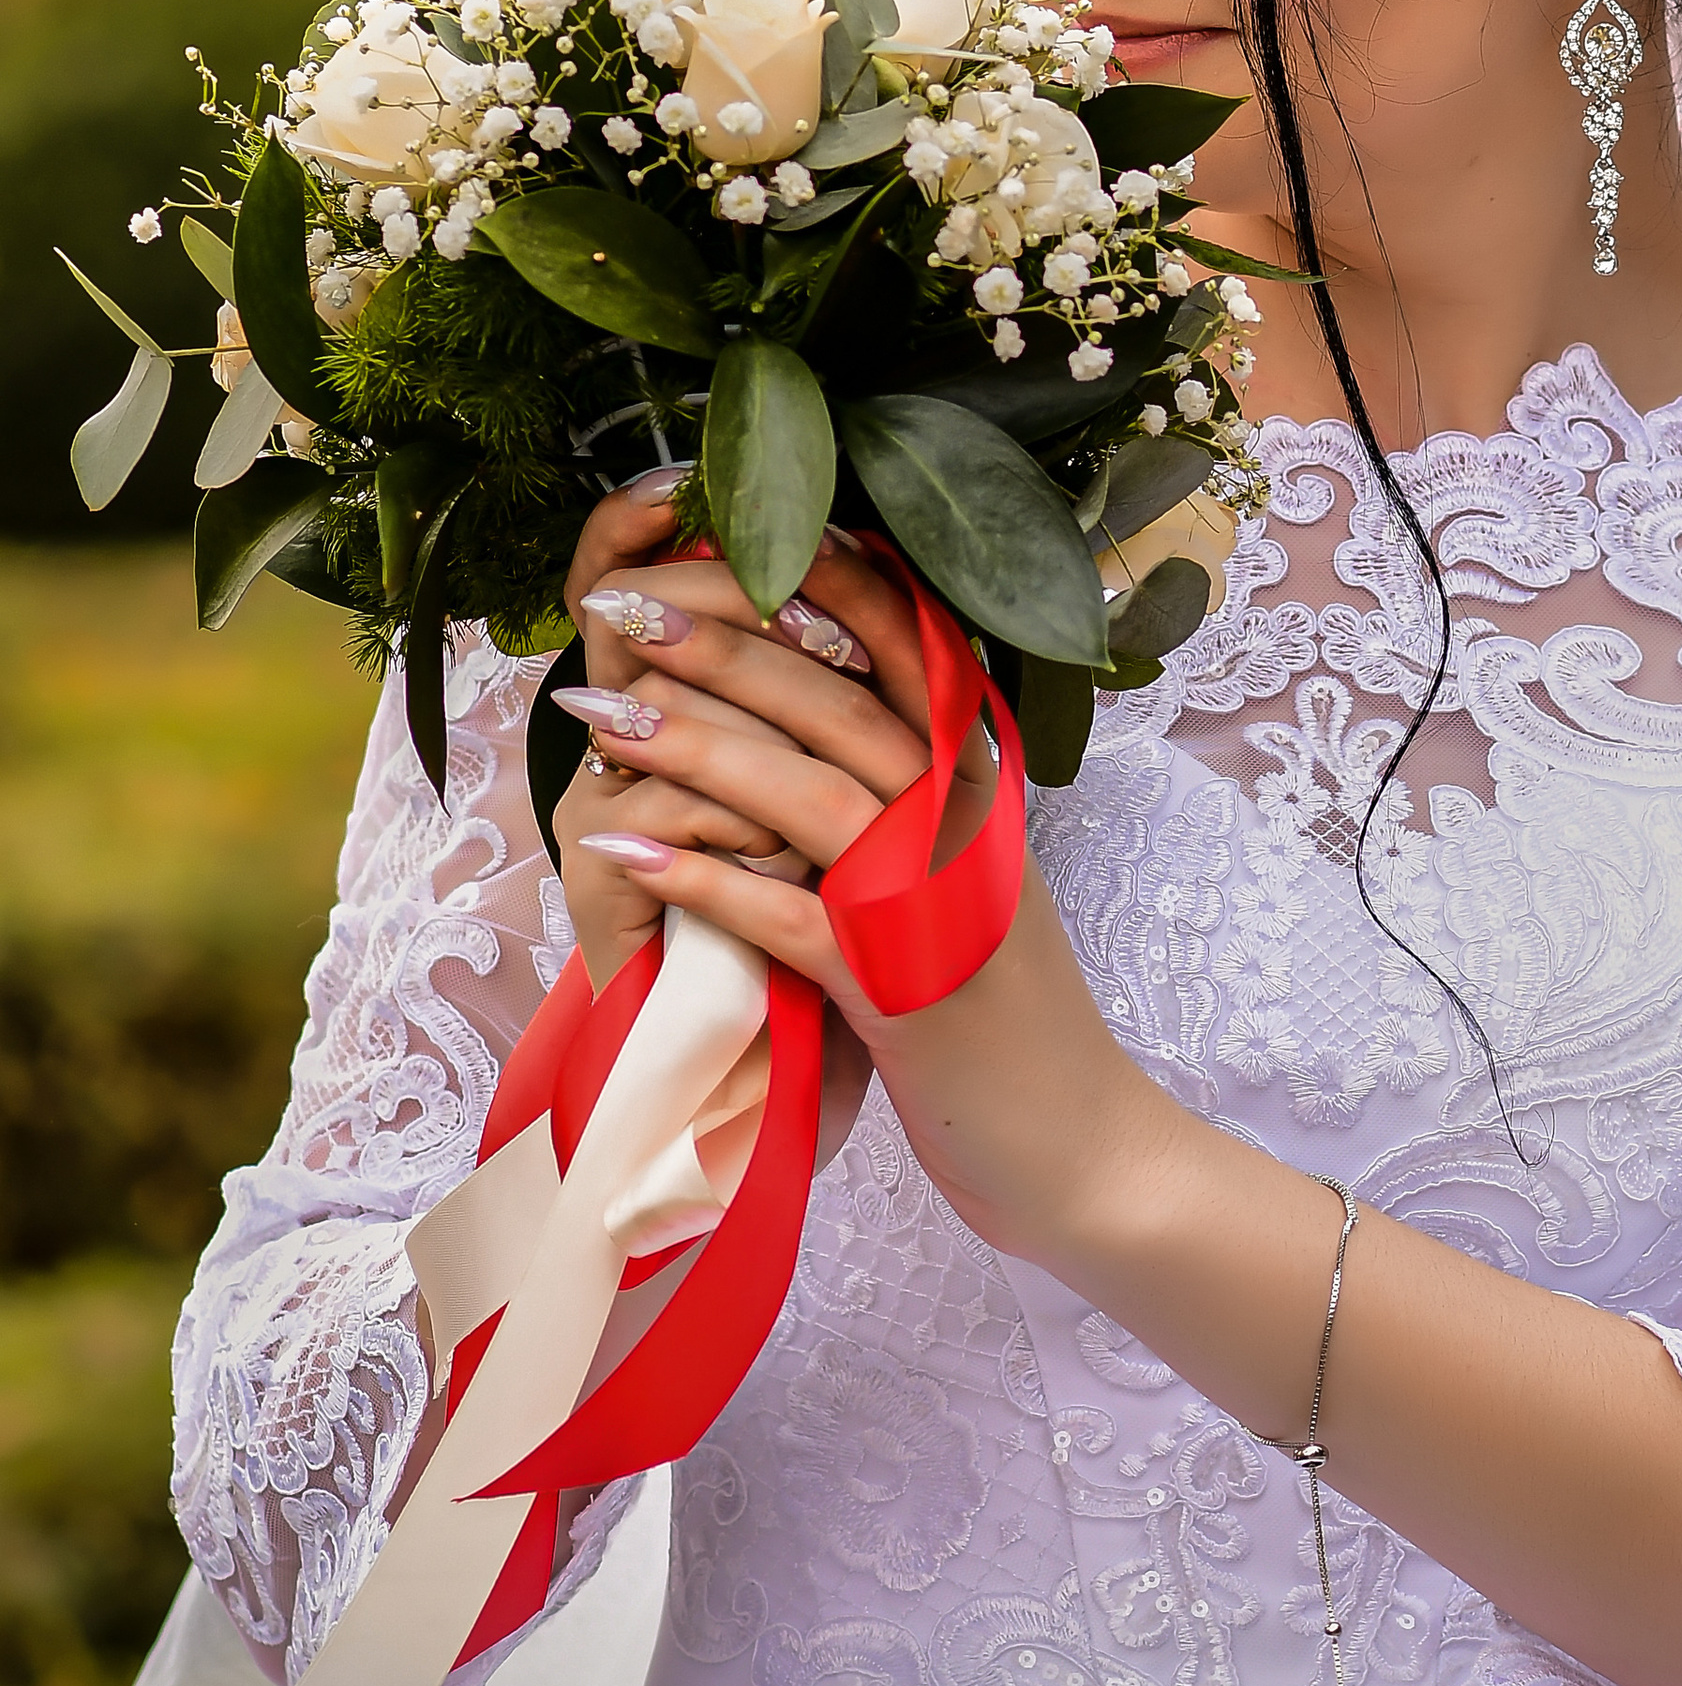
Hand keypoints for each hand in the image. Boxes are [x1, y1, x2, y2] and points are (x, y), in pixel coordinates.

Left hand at [549, 523, 1168, 1260]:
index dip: (818, 579)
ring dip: (693, 747)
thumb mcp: (971, 873)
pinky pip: (787, 919)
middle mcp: (969, 822)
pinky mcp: (898, 993)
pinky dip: (701, 882)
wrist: (1082, 1149)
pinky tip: (619, 856)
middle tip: (619, 602)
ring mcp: (936, 904)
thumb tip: (818, 708)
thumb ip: (918, 788)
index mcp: (986, 780)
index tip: (722, 536)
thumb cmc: (1006, 1010)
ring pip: (809, 794)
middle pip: (841, 699)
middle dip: (722, 642)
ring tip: (595, 713)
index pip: (909, 641)